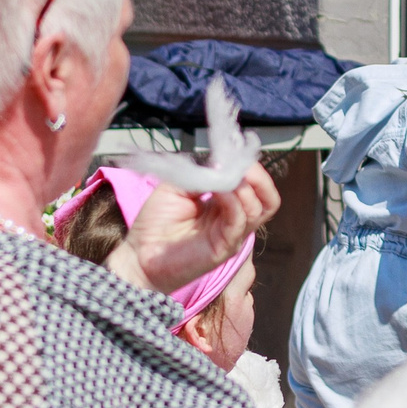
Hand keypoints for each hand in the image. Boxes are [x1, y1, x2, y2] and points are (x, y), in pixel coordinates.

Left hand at [113, 162, 278, 293]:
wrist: (139, 255)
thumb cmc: (155, 223)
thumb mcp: (177, 186)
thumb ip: (201, 174)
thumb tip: (222, 163)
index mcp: (226, 204)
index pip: (256, 186)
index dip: (251, 167)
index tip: (233, 152)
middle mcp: (234, 219)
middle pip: (268, 198)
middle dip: (259, 177)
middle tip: (241, 165)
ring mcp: (232, 234)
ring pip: (260, 209)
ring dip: (245, 187)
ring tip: (225, 177)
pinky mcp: (224, 248)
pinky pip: (239, 221)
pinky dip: (234, 202)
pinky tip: (219, 191)